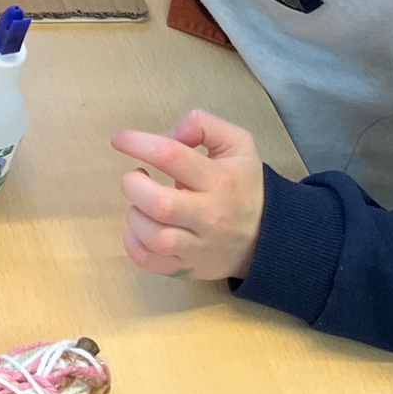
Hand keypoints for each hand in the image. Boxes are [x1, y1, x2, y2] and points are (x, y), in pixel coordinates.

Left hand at [111, 110, 264, 280]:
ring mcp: (199, 246)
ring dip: (134, 216)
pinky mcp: (189, 267)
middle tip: (135, 177)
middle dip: (134, 185)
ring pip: (155, 237)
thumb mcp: (237, 144)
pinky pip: (151, 262)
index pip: (171, 157)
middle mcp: (210, 216)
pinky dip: (134, 245)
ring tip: (140, 204)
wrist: (272, 237)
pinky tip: (138, 229)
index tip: (120, 139)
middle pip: (160, 204)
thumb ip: (204, 126)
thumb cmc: (243, 184)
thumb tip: (171, 134)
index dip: (138, 144)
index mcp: (219, 180)